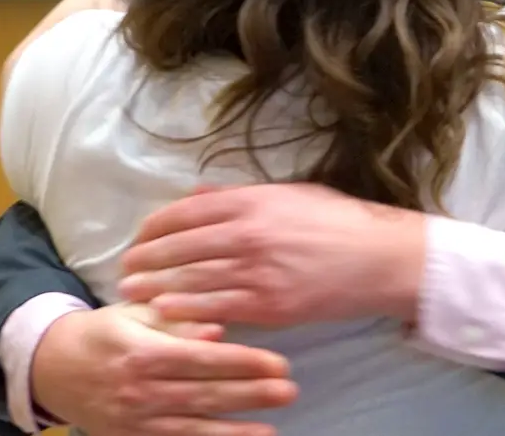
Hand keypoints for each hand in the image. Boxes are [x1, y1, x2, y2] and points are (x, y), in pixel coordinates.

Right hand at [32, 303, 296, 435]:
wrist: (51, 368)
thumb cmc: (104, 331)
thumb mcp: (134, 312)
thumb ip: (176, 320)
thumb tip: (217, 329)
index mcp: (142, 353)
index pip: (201, 360)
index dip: (242, 362)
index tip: (278, 362)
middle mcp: (139, 391)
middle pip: (204, 395)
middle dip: (250, 394)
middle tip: (289, 390)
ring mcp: (135, 420)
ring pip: (192, 428)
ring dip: (234, 430)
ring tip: (271, 428)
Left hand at [118, 183, 426, 327]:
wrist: (380, 257)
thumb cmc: (339, 221)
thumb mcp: (290, 194)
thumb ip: (240, 196)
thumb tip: (197, 196)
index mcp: (252, 202)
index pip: (185, 213)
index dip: (154, 227)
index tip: (139, 238)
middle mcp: (248, 234)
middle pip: (179, 248)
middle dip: (145, 259)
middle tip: (125, 268)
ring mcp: (256, 272)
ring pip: (190, 280)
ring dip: (154, 286)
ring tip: (131, 292)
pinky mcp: (268, 306)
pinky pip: (214, 309)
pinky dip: (184, 309)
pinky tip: (163, 310)